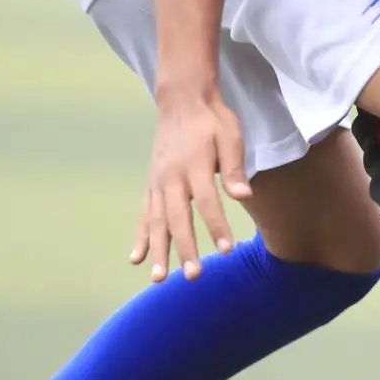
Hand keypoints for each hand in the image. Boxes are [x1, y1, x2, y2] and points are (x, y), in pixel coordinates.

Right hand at [131, 89, 251, 280]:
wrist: (182, 101)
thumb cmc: (212, 120)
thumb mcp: (230, 137)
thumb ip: (233, 167)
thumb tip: (243, 195)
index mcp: (195, 165)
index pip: (207, 202)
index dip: (216, 226)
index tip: (226, 250)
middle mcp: (171, 176)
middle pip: (177, 218)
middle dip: (184, 248)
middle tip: (192, 276)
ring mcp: (157, 181)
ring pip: (156, 221)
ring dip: (158, 250)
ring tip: (158, 278)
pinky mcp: (151, 184)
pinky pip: (143, 214)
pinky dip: (140, 236)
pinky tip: (137, 258)